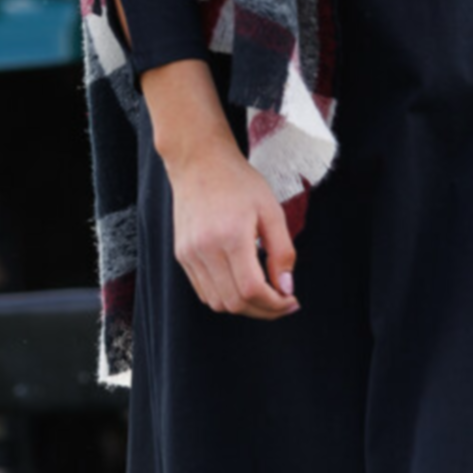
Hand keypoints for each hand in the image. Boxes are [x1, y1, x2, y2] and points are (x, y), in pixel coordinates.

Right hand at [142, 58, 300, 320]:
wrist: (199, 162)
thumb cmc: (239, 182)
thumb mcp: (271, 210)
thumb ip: (282, 251)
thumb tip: (286, 287)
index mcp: (230, 237)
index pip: (251, 289)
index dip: (274, 304)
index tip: (291, 300)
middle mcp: (205, 250)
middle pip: (234, 302)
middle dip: (263, 310)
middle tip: (283, 302)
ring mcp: (189, 254)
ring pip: (217, 302)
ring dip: (244, 307)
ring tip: (265, 296)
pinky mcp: (182, 255)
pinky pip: (203, 291)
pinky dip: (225, 297)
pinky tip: (242, 286)